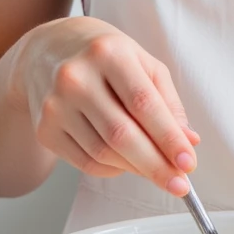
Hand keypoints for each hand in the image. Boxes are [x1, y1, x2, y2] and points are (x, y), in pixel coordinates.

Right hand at [10, 17, 200, 193]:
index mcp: (108, 52)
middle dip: (156, 165)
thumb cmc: (104, 56)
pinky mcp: (44, 128)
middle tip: (179, 184)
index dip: (169, 138)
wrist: (48, 50)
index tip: (188, 163)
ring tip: (155, 169)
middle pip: (121, 135)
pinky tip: (125, 162)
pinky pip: (85, 162)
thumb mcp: (143, 63)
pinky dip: (112, 169)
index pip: (144, 104)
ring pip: (104, 153)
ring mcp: (55, 104)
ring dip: (136, 169)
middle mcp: (76, 77)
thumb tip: (188, 141)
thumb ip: (168, 102)